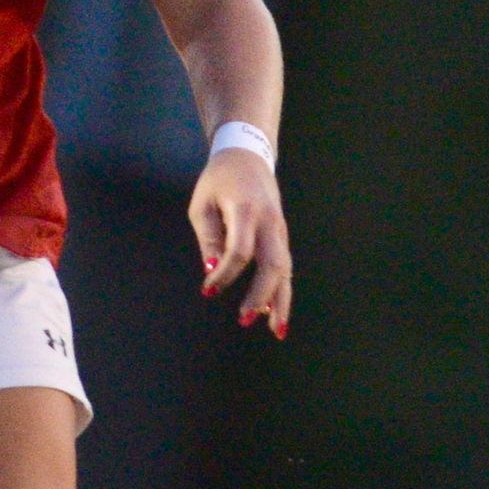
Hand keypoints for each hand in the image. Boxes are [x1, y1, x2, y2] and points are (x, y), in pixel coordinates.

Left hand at [191, 146, 292, 335]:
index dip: (224, 274)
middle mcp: (269, 222)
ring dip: (281, 301)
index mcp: (246, 210)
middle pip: (273, 264)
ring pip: (286, 269)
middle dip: (261, 295)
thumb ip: (209, 237)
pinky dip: (282, 291)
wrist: (249, 157)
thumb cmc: (219, 182)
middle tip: (245, 320)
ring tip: (276, 330)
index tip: (207, 291)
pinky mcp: (282, 236)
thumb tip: (212, 270)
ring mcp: (280, 230)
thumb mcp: (203, 204)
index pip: (240, 250)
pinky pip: (285, 267)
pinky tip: (276, 313)